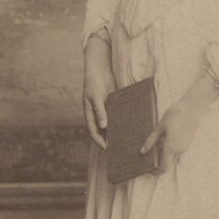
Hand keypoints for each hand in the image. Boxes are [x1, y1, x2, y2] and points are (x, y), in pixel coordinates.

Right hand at [83, 34, 115, 148]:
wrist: (100, 69)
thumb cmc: (94, 82)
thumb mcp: (96, 97)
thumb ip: (100, 111)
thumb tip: (104, 127)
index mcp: (89, 114)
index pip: (93, 131)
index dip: (99, 141)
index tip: (106, 149)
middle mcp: (97, 114)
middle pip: (102, 131)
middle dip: (108, 140)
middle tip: (117, 149)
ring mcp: (105, 110)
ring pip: (110, 125)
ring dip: (115, 132)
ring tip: (125, 141)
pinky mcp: (112, 105)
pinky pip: (116, 116)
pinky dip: (121, 122)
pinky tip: (129, 127)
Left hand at [142, 70, 218, 173]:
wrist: (192, 108)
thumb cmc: (175, 115)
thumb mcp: (160, 127)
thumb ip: (151, 140)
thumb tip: (143, 151)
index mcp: (171, 147)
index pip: (164, 167)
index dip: (156, 172)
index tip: (149, 170)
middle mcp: (179, 150)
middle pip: (167, 163)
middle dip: (158, 164)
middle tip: (148, 157)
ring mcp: (184, 147)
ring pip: (172, 157)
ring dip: (163, 155)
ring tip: (154, 145)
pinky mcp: (187, 143)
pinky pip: (176, 151)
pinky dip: (169, 150)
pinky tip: (164, 140)